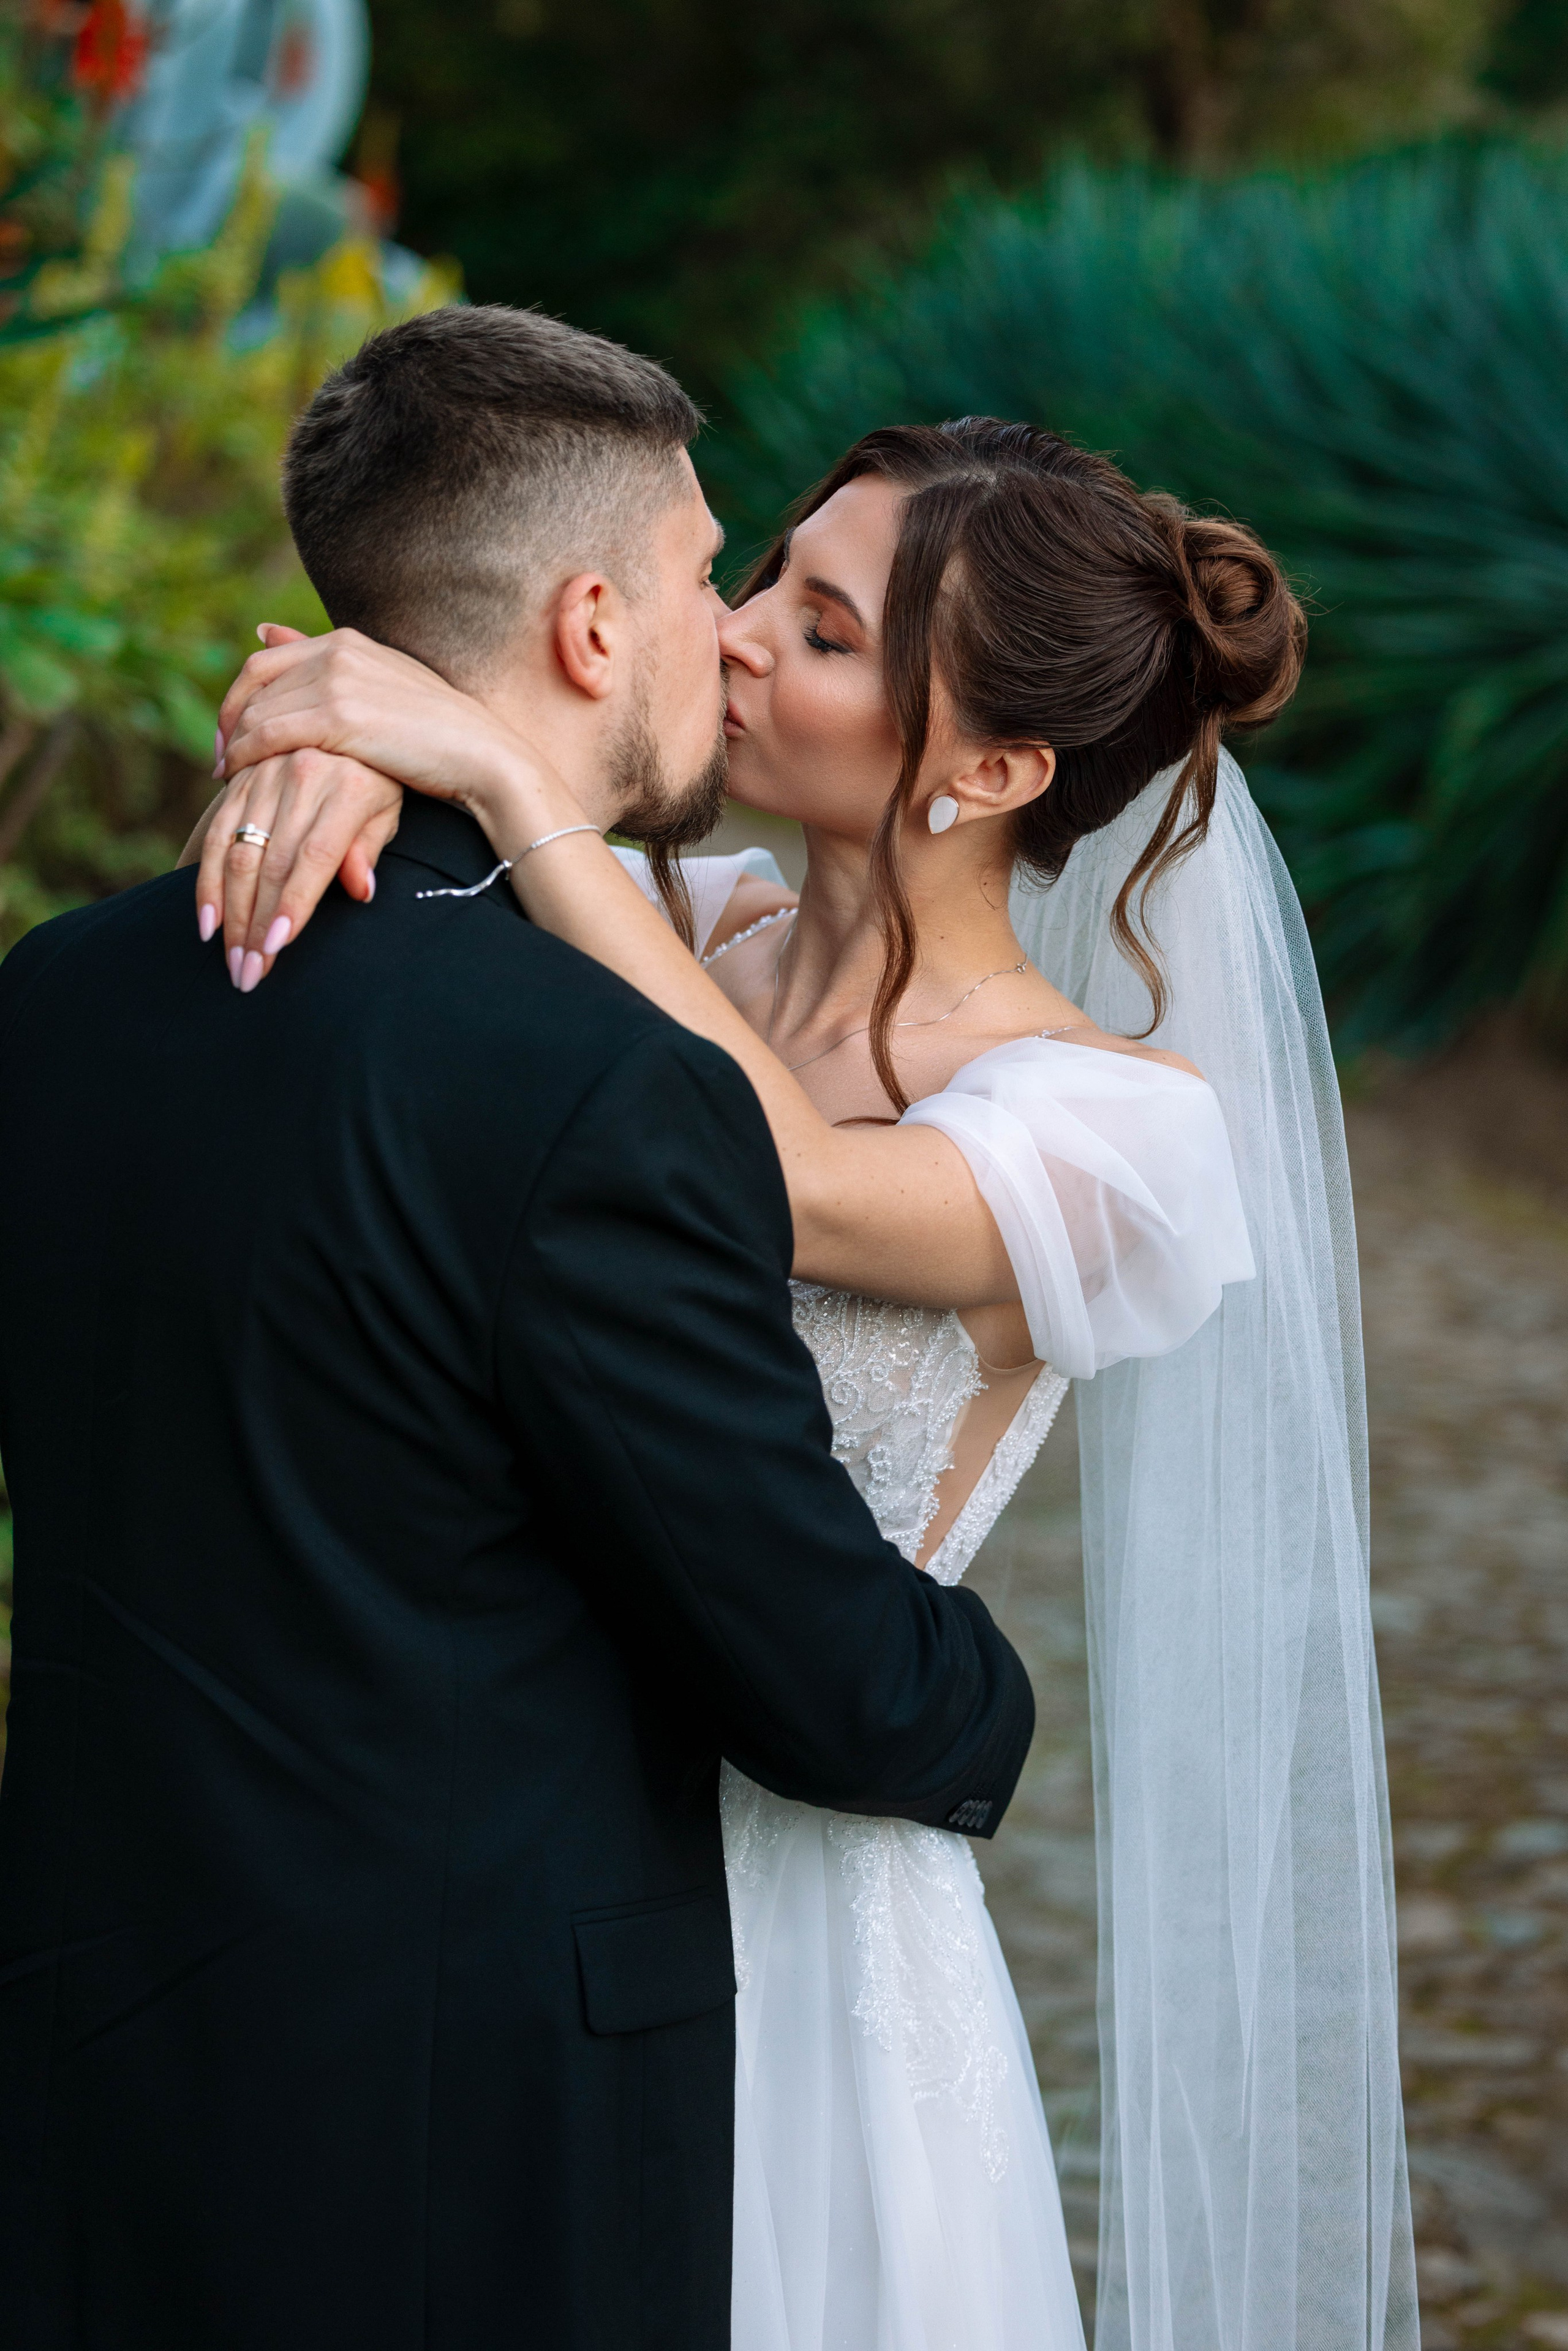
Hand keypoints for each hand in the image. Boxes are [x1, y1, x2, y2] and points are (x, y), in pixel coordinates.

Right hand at [198, 749, 402, 990]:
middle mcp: (302, 775)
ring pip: (236, 852)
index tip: (277, 947)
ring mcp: (265, 773)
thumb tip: (361, 891)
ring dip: (228, 912)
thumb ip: (370, 846)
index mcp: (348, 787)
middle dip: (256, 925)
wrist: (351, 715)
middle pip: (271, 862)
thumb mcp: (389, 807)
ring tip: (229, 958)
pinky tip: (206, 921)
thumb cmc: (379, 778)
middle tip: (249, 974)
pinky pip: (216, 832)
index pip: (315, 857)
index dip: (293, 903)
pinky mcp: (239, 777)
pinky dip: (207, 879)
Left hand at [219, 625, 532, 810]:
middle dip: (229, 720)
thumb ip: (327, 663)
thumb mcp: (383, 688)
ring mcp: (338, 681)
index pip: (268, 660)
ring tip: (226, 774)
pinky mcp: (339, 718)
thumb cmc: (441, 735)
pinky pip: (268, 734)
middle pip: (255, 682)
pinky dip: (245, 755)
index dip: (239, 695)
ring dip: (233, 743)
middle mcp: (338, 651)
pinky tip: (239, 777)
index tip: (231, 729)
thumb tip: (265, 630)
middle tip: (220, 756)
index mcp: (349, 642)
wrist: (483, 756)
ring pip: (258, 710)